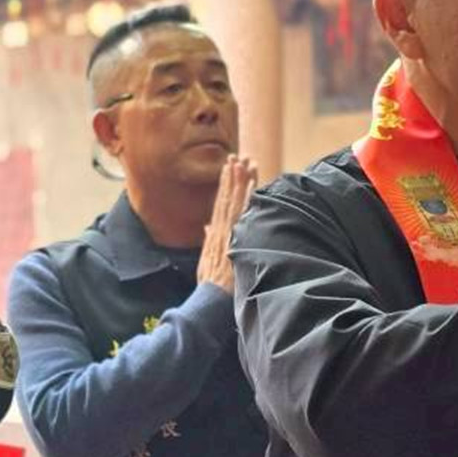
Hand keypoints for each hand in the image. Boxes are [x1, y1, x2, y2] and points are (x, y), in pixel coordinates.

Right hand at [197, 155, 259, 291]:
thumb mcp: (206, 260)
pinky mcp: (233, 239)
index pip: (221, 204)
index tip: (230, 167)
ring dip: (239, 181)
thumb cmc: (211, 285)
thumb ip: (208, 240)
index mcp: (214, 234)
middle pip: (227, 198)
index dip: (225, 185)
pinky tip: (251, 185)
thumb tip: (207, 226)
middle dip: (233, 177)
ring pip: (234, 202)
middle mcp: (220, 230)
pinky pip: (241, 215)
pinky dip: (245, 199)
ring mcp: (227, 234)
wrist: (210, 300)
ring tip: (245, 162)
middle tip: (239, 156)